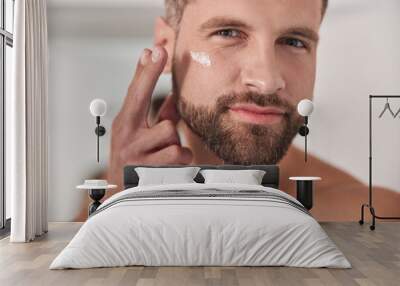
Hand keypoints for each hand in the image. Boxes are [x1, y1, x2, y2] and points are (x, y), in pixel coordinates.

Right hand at [107, 46, 192, 188]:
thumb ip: (159, 117)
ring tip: (163, 154)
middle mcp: (127, 136)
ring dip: (174, 144)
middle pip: (148, 103)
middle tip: (159, 52)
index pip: (136, 92)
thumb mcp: (140, 136)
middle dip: (154, 80)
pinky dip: (180, 160)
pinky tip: (169, 167)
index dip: (146, 70)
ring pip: (170, 133)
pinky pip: (178, 155)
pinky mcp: (148, 170)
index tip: (153, 50)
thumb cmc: (133, 162)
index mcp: (125, 124)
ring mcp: (136, 153)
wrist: (121, 196)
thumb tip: (175, 97)